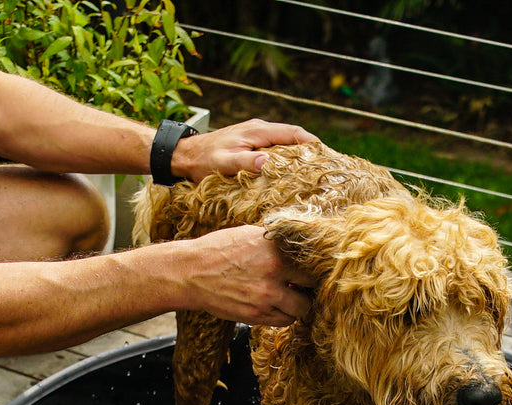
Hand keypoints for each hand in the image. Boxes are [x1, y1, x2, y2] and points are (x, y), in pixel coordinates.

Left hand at [176, 118, 319, 180]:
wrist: (184, 154)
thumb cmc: (203, 160)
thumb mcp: (223, 163)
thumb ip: (245, 162)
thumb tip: (268, 161)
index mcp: (257, 131)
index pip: (293, 133)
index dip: (312, 143)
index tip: (327, 156)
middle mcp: (259, 128)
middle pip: (293, 136)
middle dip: (311, 148)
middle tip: (326, 166)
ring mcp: (256, 134)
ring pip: (285, 141)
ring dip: (300, 153)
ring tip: (313, 169)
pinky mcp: (251, 142)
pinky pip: (276, 146)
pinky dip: (287, 155)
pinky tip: (291, 169)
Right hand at [178, 225, 317, 326]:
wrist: (191, 272)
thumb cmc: (219, 250)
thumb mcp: (250, 236)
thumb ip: (277, 245)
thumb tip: (300, 250)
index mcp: (275, 252)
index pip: (312, 266)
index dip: (314, 270)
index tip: (312, 272)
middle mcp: (274, 275)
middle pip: (311, 291)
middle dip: (309, 291)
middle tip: (303, 288)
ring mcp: (265, 298)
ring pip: (299, 311)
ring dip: (297, 306)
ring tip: (288, 297)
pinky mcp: (255, 316)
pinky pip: (282, 322)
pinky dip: (283, 315)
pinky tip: (274, 305)